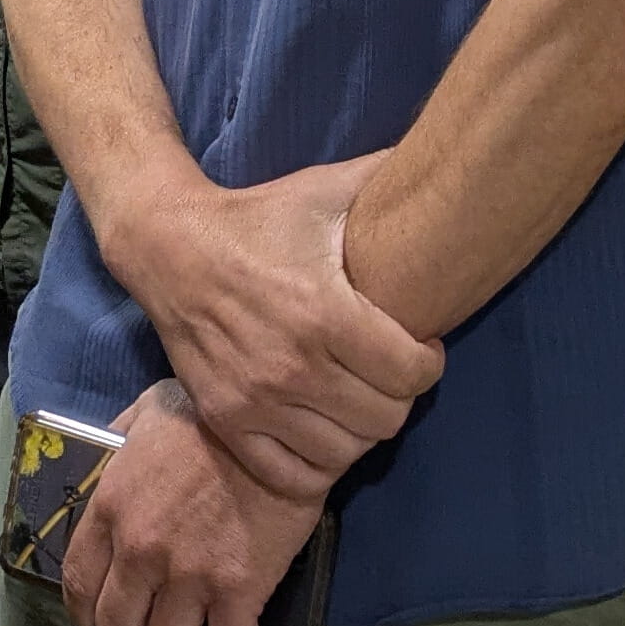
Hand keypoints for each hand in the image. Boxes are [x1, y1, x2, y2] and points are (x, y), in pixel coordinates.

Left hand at [63, 383, 325, 625]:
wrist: (271, 420)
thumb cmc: (209, 413)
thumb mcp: (145, 414)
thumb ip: (119, 443)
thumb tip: (111, 459)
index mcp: (110, 509)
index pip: (78, 584)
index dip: (88, 616)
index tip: (102, 624)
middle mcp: (139, 550)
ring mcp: (188, 574)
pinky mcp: (238, 589)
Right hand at [97, 157, 438, 497]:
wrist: (169, 246)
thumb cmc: (258, 218)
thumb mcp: (324, 190)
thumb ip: (388, 174)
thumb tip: (456, 151)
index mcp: (325, 313)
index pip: (413, 375)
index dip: (429, 362)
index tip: (419, 346)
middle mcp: (292, 367)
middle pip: (385, 420)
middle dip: (398, 396)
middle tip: (388, 372)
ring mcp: (256, 400)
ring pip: (344, 453)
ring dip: (357, 430)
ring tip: (354, 399)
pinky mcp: (226, 421)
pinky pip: (291, 475)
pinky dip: (314, 461)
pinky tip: (319, 428)